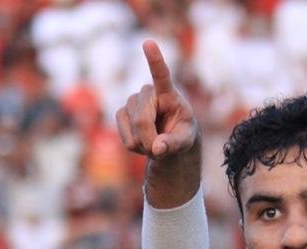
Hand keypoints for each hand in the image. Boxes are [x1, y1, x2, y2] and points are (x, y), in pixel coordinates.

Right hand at [116, 40, 198, 159]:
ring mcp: (131, 101)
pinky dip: (136, 147)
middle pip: (142, 120)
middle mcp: (147, 92)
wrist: (168, 139)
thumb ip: (174, 144)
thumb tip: (157, 148)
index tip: (148, 42)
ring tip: (155, 141)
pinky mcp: (121, 113)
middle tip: (162, 147)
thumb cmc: (181, 134)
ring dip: (145, 145)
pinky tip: (143, 141)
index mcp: (168, 92)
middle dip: (151, 140)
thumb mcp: (185, 140)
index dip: (154, 59)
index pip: (161, 74)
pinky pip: (126, 140)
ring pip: (134, 133)